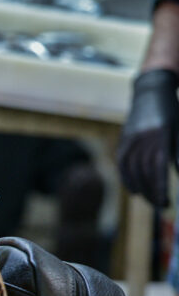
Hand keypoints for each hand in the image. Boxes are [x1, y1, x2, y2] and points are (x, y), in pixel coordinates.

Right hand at [117, 69, 178, 206]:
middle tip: (161, 205)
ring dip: (140, 188)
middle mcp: (141, 137)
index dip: (159, 187)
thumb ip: (177, 152)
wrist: (152, 89)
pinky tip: (134, 190)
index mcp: (159, 134)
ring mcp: (129, 138)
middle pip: (143, 171)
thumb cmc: (172, 110)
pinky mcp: (123, 139)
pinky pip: (122, 164)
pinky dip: (127, 179)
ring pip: (131, 170)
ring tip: (150, 200)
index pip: (156, 167)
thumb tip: (178, 175)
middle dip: (151, 192)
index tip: (166, 202)